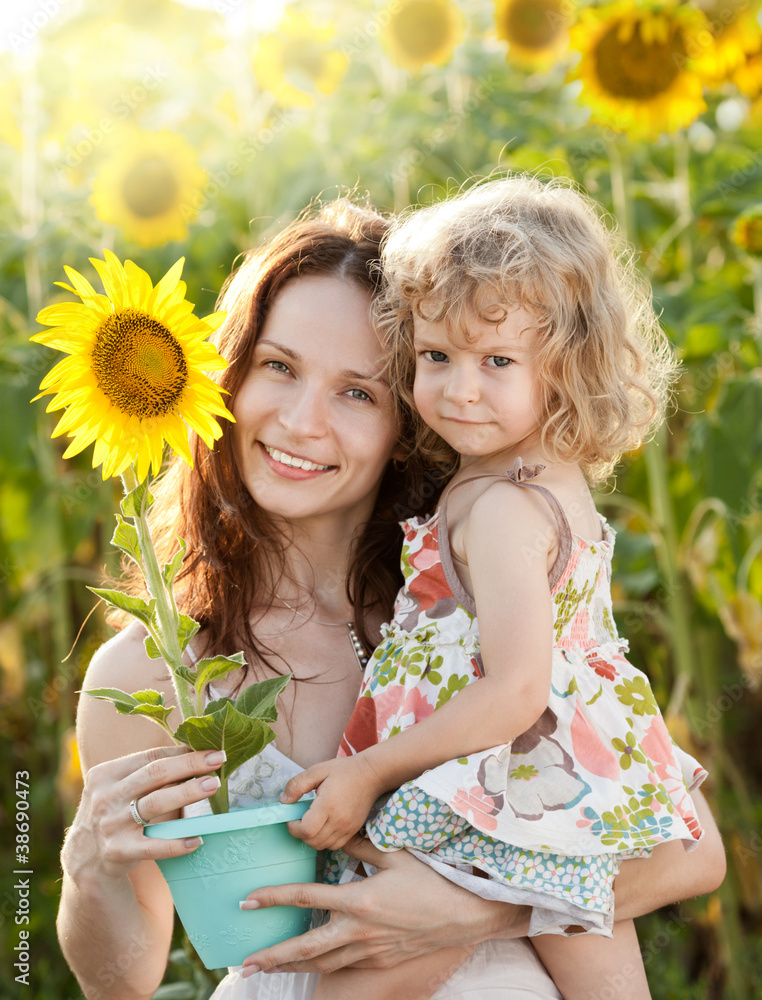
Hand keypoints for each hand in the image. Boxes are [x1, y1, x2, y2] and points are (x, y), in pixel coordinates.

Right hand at [61, 745, 226, 882]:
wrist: (83, 860)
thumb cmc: (112, 814)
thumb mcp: (117, 788)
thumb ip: (145, 774)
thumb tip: (191, 753)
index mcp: (105, 774)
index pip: (150, 757)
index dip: (182, 752)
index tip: (210, 749)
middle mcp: (106, 797)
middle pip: (155, 774)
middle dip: (190, 765)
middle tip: (218, 760)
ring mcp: (111, 825)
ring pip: (156, 803)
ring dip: (188, 792)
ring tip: (214, 786)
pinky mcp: (118, 851)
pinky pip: (153, 846)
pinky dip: (176, 843)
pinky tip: (196, 839)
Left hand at [239, 835, 530, 975]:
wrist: (466, 914)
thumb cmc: (432, 878)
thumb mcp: (395, 853)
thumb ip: (359, 842)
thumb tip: (331, 829)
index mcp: (360, 900)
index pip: (307, 897)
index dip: (275, 898)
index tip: (249, 899)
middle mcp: (360, 931)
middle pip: (306, 948)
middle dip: (273, 956)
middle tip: (243, 962)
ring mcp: (370, 951)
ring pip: (322, 964)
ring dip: (292, 966)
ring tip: (266, 969)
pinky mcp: (381, 961)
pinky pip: (344, 965)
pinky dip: (322, 965)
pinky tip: (310, 964)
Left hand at [282, 756, 381, 849]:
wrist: (371, 774)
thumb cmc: (344, 770)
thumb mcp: (317, 770)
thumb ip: (297, 785)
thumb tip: (284, 801)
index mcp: (328, 805)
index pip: (306, 830)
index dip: (293, 827)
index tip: (292, 817)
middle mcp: (339, 821)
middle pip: (312, 841)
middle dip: (300, 833)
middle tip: (300, 818)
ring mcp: (348, 828)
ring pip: (322, 846)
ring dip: (311, 838)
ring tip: (311, 821)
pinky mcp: (353, 831)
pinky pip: (334, 845)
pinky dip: (324, 840)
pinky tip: (323, 825)